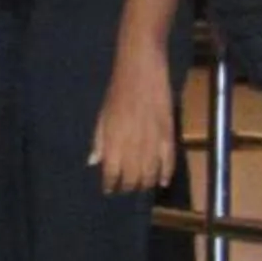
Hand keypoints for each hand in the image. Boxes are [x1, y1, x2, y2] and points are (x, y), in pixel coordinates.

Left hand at [89, 41, 178, 195]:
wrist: (141, 70)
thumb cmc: (117, 91)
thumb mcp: (102, 115)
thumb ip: (98, 141)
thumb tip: (93, 162)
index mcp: (112, 140)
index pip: (111, 172)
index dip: (110, 184)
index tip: (109, 190)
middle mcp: (131, 145)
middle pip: (132, 177)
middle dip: (127, 186)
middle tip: (125, 188)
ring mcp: (151, 141)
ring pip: (150, 173)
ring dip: (145, 183)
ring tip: (140, 186)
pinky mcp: (168, 134)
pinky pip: (168, 161)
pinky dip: (166, 174)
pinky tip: (162, 182)